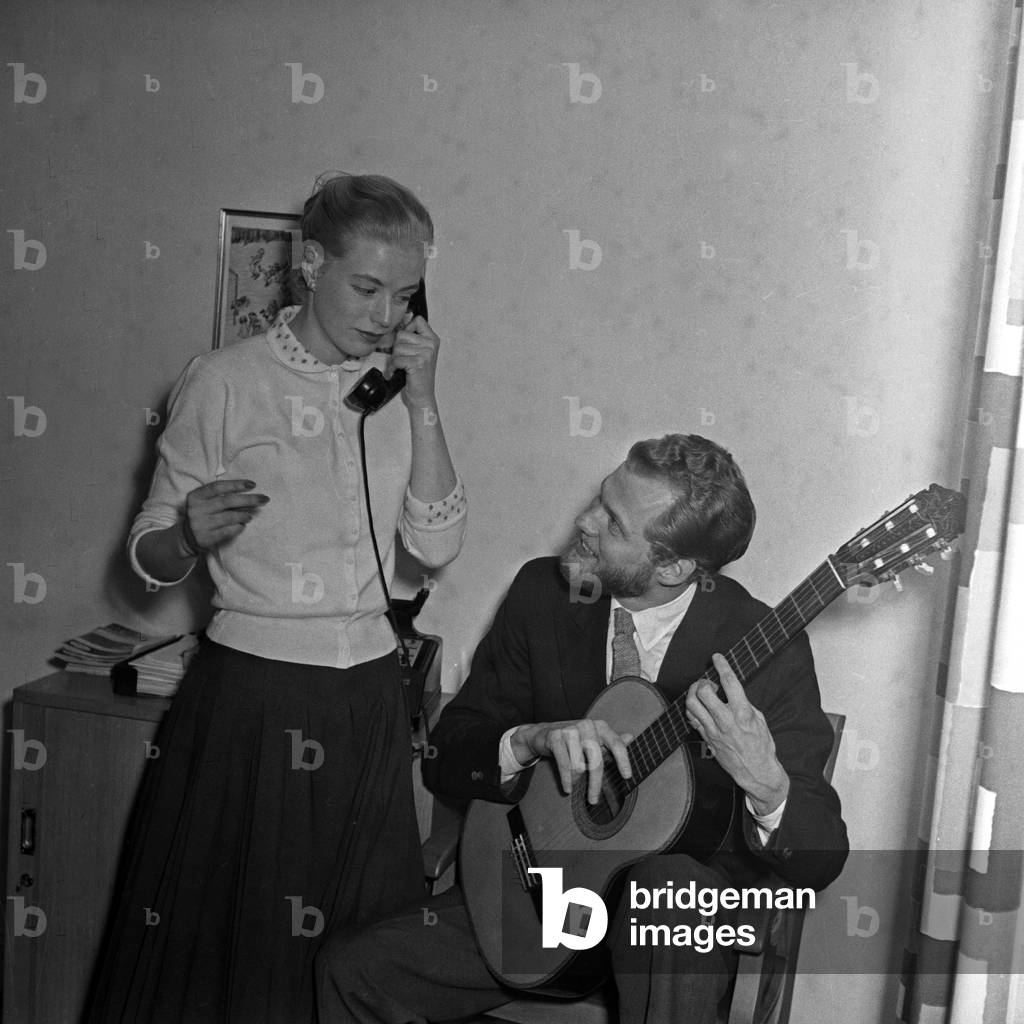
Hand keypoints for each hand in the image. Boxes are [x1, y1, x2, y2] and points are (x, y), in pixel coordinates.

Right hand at [181, 479, 268, 553]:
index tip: (253, 484)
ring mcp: (200, 524)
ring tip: (250, 516)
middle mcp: (196, 509)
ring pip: (228, 517)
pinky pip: (227, 531)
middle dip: (248, 499)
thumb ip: (221, 496)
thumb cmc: (203, 515)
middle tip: (264, 499)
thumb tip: (250, 493)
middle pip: (227, 501)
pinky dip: (238, 527)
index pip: (218, 487)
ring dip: (244, 515)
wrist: (187, 538)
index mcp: (196, 496)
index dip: (236, 484)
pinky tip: (242, 525)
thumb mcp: (205, 502)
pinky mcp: (205, 538)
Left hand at [390, 314, 439, 411]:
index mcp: (433, 339)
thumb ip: (411, 338)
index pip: (417, 320)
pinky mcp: (418, 363)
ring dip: (394, 359)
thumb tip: (398, 324)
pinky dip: (393, 368)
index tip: (405, 342)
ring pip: (397, 347)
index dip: (407, 330)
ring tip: (401, 367)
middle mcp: (431, 345)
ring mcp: (426, 353)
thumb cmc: (418, 377)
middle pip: (402, 334)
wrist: (422, 396)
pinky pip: (396, 359)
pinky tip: (397, 372)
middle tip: (402, 360)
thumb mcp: (418, 353)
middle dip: (397, 349)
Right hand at [511, 719, 632, 804]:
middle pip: (596, 760)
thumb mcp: (593, 740)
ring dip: (577, 780)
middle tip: (593, 800)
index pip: (616, 744)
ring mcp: (570, 730)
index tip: (627, 777)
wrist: (543, 733)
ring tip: (575, 786)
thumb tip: (631, 737)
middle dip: (595, 784)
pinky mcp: (555, 737)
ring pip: (579, 765)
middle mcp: (587, 725)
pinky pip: (564, 764)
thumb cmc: (573, 740)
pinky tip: (567, 788)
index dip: (623, 761)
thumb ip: (611, 742)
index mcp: (600, 726)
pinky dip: (566, 780)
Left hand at [685, 653, 789, 815]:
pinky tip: (698, 706)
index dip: (722, 666)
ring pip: (692, 704)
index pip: (729, 682)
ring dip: (693, 693)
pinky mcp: (706, 738)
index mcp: (743, 713)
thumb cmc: (761, 745)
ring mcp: (713, 730)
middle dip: (703, 682)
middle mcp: (726, 721)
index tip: (717, 657)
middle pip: (704, 692)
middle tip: (707, 682)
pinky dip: (692, 708)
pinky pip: (692, 718)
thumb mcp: (759, 720)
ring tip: (699, 691)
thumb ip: (744, 704)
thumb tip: (732, 692)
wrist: (755, 771)